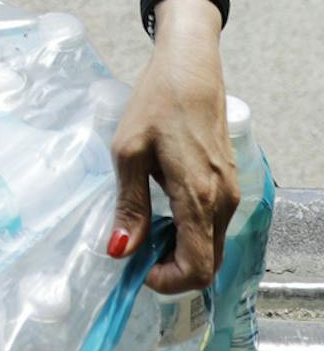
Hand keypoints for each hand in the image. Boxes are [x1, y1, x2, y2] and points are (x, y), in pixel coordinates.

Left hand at [107, 1, 237, 294]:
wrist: (190, 69)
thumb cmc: (155, 102)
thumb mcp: (128, 152)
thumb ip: (129, 205)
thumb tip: (120, 250)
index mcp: (198, 198)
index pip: (197, 268)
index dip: (167, 282)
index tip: (135, 268)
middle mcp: (223, 202)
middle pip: (208, 264)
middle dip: (171, 270)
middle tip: (134, 253)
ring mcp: (230, 193)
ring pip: (212, 246)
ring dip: (179, 251)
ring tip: (142, 229)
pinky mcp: (229, 184)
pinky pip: (213, 225)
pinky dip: (189, 233)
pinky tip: (161, 212)